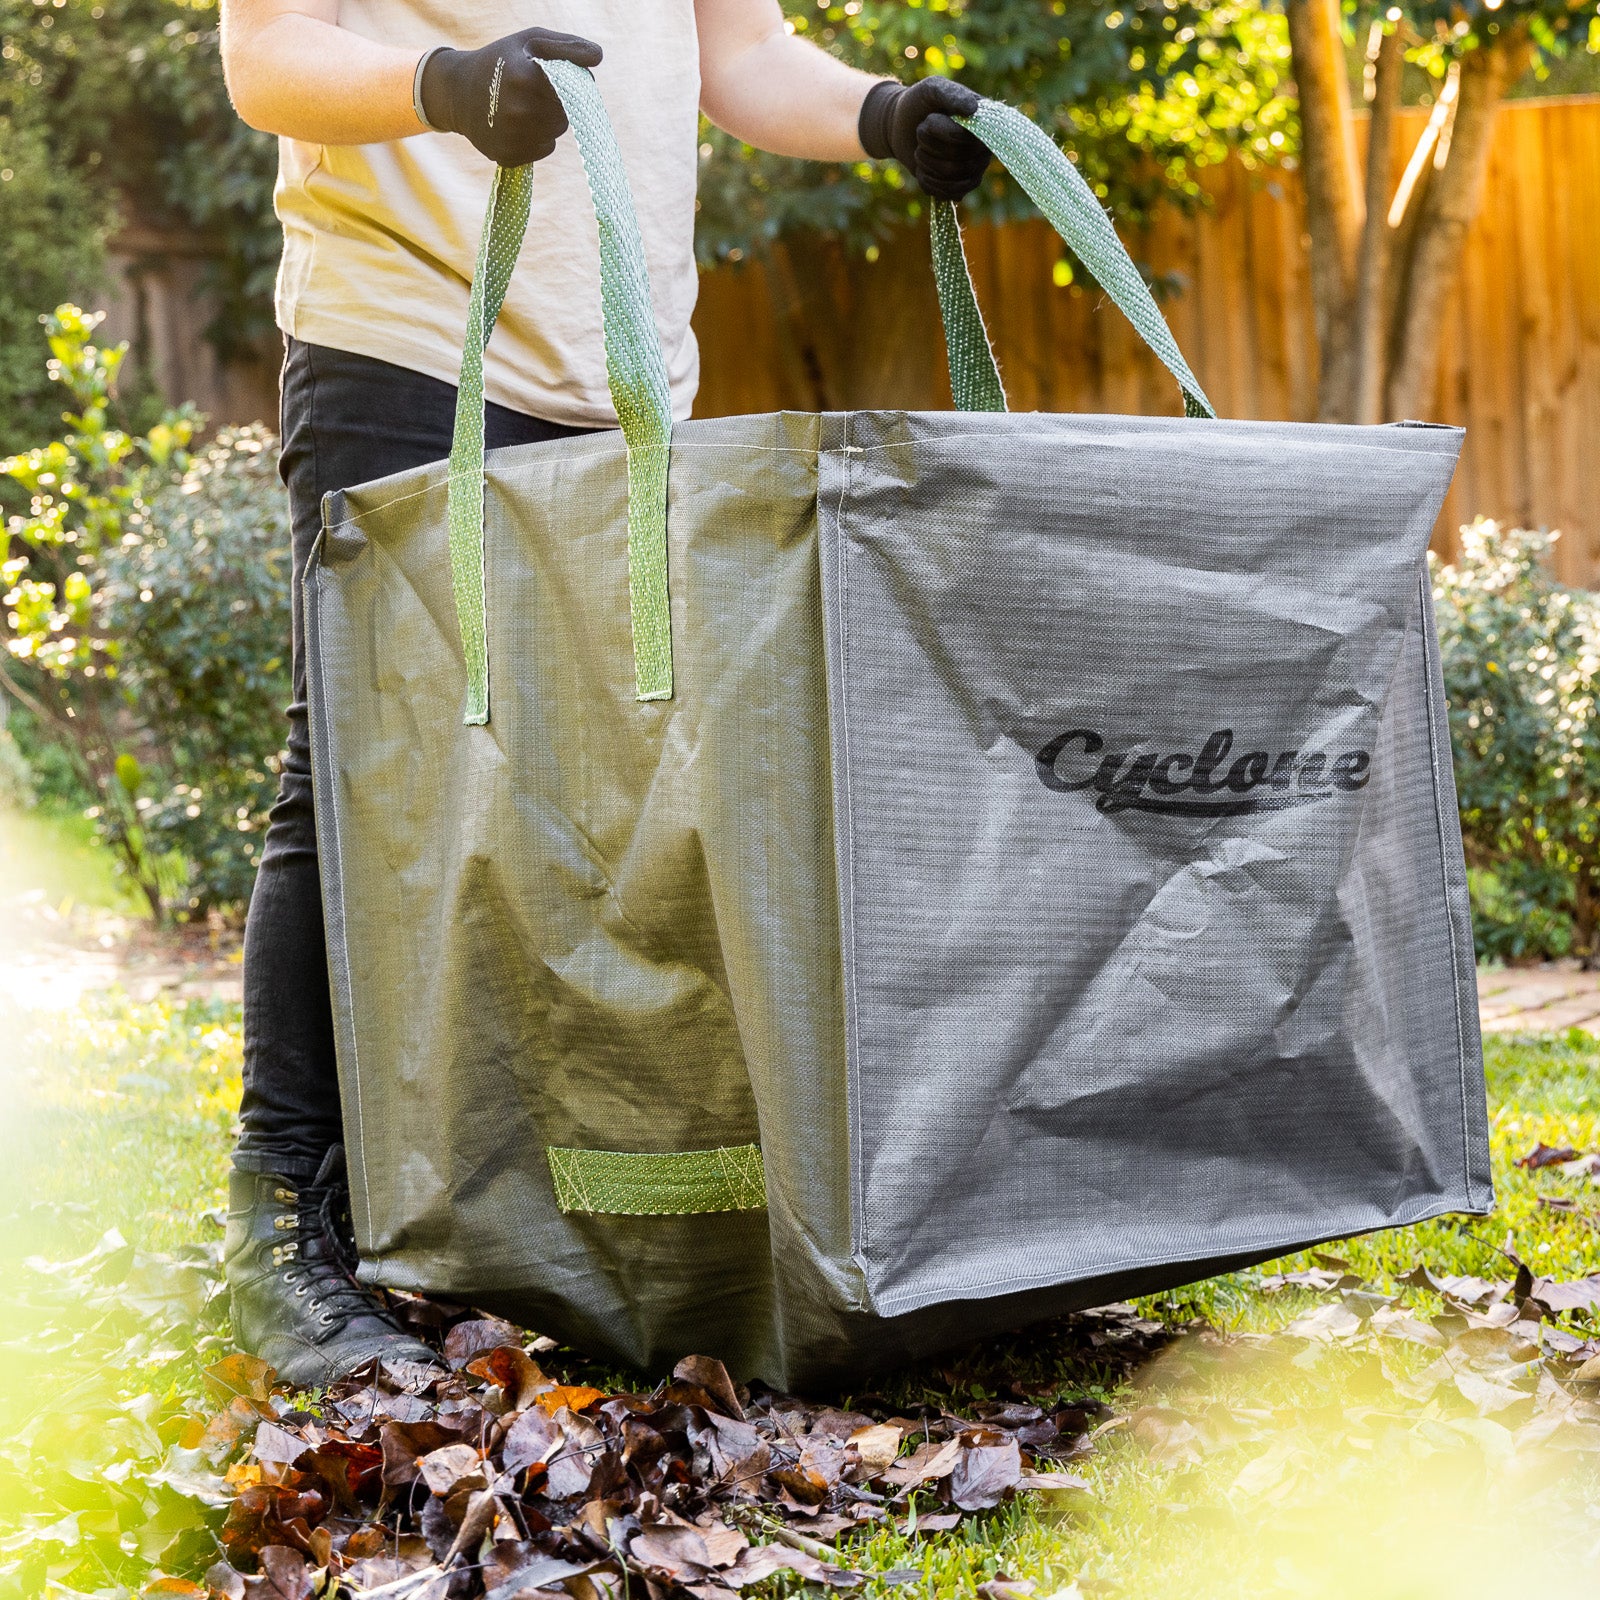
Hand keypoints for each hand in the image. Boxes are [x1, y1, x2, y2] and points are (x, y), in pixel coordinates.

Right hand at [419, 27, 602, 165]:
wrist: (456, 92)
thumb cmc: (500, 61)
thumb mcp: (529, 42)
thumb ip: (566, 47)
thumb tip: (598, 56)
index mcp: (525, 78)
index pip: (571, 90)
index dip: (567, 84)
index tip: (551, 77)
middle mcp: (519, 111)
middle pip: (564, 115)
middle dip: (557, 103)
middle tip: (533, 92)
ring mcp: (513, 136)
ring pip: (556, 133)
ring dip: (547, 121)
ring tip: (523, 106)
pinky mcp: (509, 155)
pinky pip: (544, 148)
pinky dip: (537, 138)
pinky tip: (517, 124)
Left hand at [858, 77, 989, 201]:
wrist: (901, 125)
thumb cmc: (919, 103)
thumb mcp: (932, 90)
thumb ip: (951, 94)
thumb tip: (973, 109)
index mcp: (984, 122)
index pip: (971, 141)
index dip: (945, 134)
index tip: (929, 119)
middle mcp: (984, 148)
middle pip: (960, 165)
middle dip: (931, 148)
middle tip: (921, 132)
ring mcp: (973, 169)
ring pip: (952, 181)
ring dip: (927, 164)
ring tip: (921, 149)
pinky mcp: (959, 186)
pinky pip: (947, 194)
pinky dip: (927, 182)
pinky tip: (922, 168)